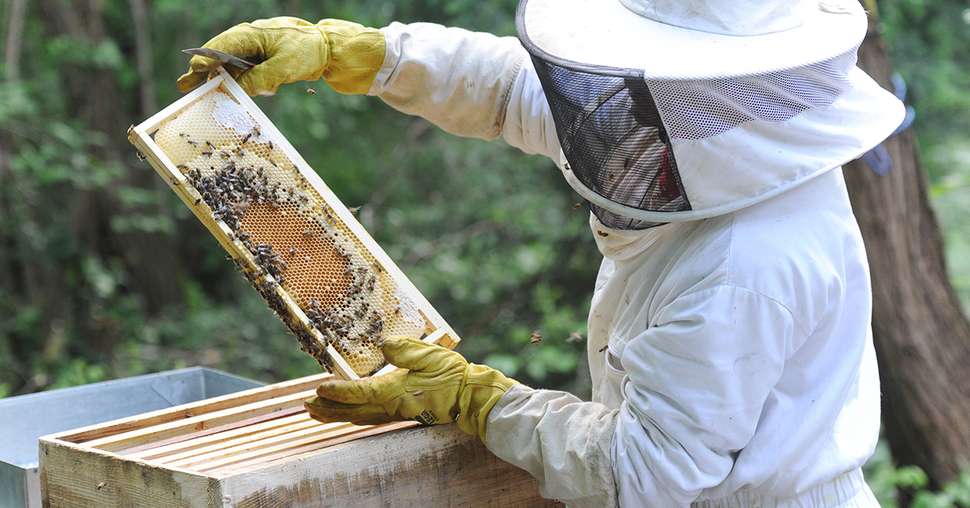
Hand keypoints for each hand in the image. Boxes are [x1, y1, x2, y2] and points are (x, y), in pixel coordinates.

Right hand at [177, 17, 384, 95]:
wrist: (327, 48)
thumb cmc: (307, 51)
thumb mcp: (285, 66)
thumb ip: (262, 78)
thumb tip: (241, 90)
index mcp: (249, 35)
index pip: (219, 47)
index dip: (205, 61)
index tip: (194, 73)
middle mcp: (247, 40)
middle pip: (218, 57)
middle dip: (202, 72)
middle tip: (183, 86)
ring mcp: (252, 50)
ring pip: (228, 65)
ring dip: (216, 78)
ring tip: (194, 89)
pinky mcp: (260, 60)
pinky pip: (242, 71)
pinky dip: (236, 81)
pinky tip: (227, 91)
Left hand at [305, 337, 516, 440]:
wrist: (470, 397)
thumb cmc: (452, 375)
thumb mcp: (430, 355)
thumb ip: (404, 350)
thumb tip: (383, 344)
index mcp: (395, 391)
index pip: (360, 392)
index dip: (338, 391)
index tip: (318, 388)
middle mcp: (392, 406)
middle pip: (353, 410)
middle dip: (328, 408)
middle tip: (307, 406)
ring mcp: (396, 412)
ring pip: (359, 416)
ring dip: (337, 414)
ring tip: (317, 412)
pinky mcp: (402, 413)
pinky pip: (370, 417)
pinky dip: (353, 415)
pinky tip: (349, 412)